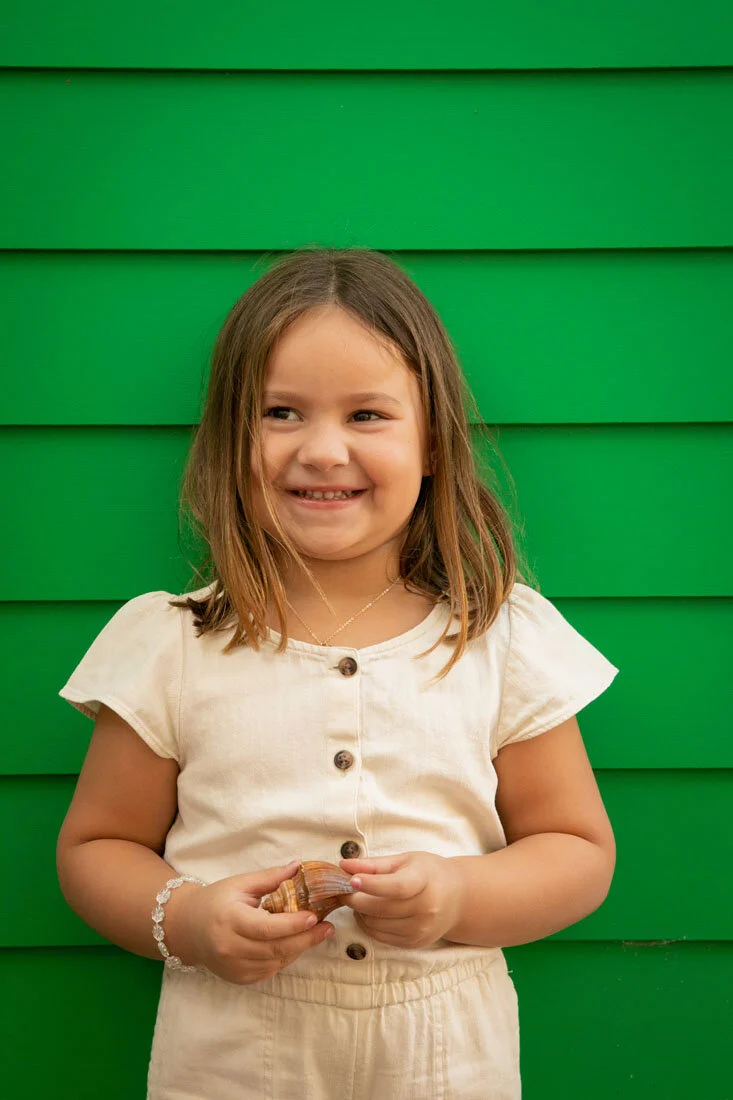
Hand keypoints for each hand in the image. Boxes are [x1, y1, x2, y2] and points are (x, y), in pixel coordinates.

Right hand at [165, 860, 333, 983]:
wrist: (187, 928)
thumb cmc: (216, 900)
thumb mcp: (240, 884)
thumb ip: (270, 878)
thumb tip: (299, 866)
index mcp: (230, 920)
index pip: (266, 927)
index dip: (292, 924)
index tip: (314, 916)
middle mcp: (230, 948)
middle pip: (275, 948)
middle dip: (305, 939)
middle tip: (328, 928)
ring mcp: (234, 967)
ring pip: (276, 962)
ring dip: (299, 948)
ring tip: (318, 933)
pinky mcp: (239, 978)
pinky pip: (270, 970)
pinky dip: (286, 958)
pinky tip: (296, 944)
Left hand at [339, 851, 464, 948]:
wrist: (457, 898)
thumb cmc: (429, 873)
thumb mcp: (405, 860)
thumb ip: (373, 864)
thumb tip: (343, 866)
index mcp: (425, 881)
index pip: (397, 887)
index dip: (371, 884)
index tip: (350, 880)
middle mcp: (426, 909)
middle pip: (381, 908)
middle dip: (355, 899)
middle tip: (342, 888)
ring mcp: (420, 929)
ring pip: (376, 924)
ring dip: (360, 912)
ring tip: (359, 898)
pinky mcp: (414, 944)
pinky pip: (380, 937)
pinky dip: (368, 924)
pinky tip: (368, 912)